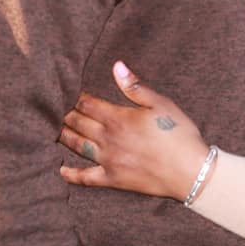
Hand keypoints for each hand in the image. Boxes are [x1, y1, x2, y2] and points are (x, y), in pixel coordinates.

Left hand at [58, 60, 209, 199]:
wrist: (191, 172)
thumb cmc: (180, 135)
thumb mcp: (161, 104)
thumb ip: (135, 87)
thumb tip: (117, 66)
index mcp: (119, 118)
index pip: (87, 103)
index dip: (74, 96)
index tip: (65, 91)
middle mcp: (108, 138)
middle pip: (78, 122)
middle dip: (64, 113)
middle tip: (53, 108)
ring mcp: (108, 160)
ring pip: (77, 145)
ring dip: (63, 136)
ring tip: (53, 129)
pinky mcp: (113, 179)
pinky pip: (86, 177)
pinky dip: (71, 174)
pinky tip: (61, 170)